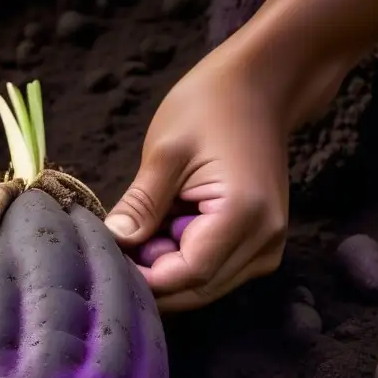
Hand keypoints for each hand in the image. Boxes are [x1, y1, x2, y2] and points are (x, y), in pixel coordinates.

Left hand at [105, 44, 299, 313]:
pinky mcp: (261, 246)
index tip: (109, 259)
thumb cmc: (211, 106)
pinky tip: (167, 231)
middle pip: (197, 290)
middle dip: (154, 278)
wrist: (261, 87)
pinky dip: (184, 261)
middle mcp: (264, 240)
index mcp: (243, 214)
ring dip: (168, 271)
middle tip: (118, 248)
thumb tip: (114, 241)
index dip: (145, 277)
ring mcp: (267, 247)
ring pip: (205, 287)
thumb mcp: (165, 150)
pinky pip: (216, 272)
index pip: (187, 275)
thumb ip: (141, 203)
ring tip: (144, 230)